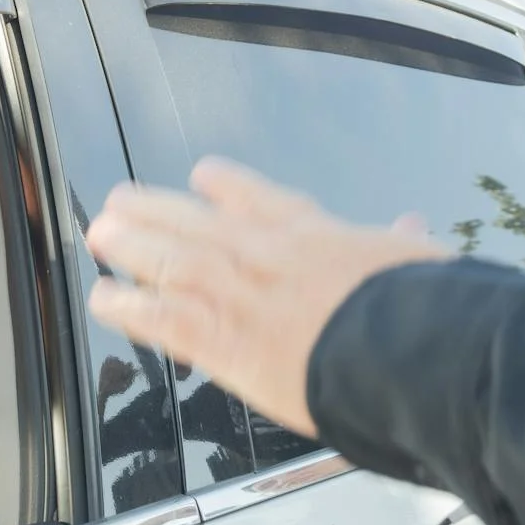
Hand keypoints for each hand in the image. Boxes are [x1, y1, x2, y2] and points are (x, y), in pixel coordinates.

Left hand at [85, 157, 451, 436]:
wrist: (408, 348)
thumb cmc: (424, 313)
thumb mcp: (421, 264)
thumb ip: (404, 246)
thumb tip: (413, 228)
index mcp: (317, 233)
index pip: (262, 199)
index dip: (227, 186)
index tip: (204, 177)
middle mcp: (267, 253)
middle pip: (198, 221)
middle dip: (156, 209)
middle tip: (122, 200)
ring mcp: (238, 292)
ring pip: (170, 257)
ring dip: (131, 243)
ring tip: (100, 233)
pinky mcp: (222, 339)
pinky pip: (160, 318)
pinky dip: (128, 307)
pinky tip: (103, 299)